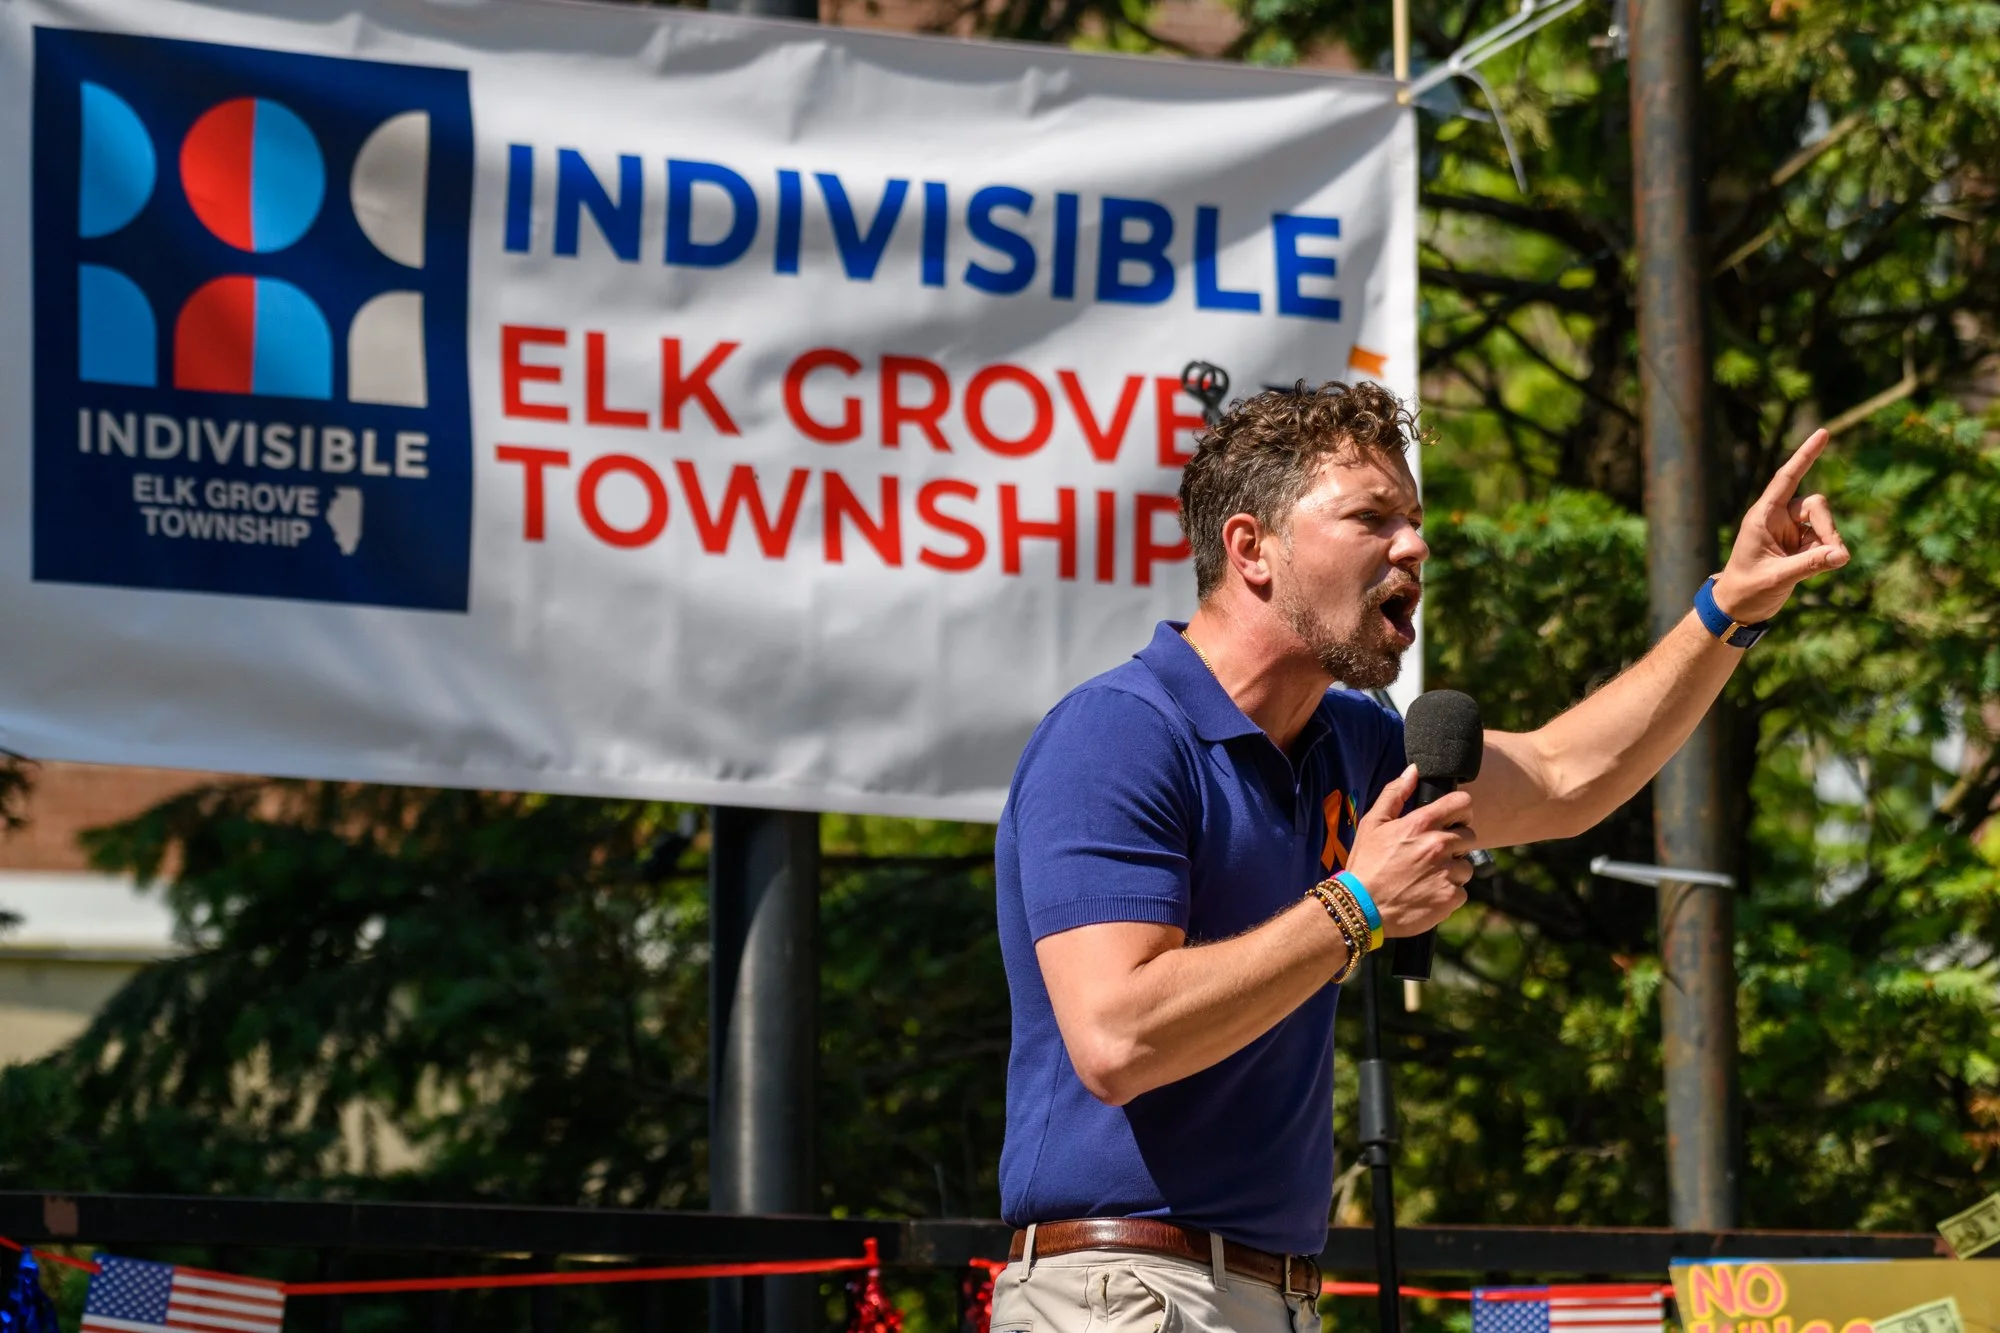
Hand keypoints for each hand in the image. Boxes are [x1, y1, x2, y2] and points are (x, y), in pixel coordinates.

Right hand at [1343, 765, 1474, 937]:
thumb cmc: (1365, 865)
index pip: (1462, 803)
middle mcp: (1438, 845)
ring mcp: (1447, 873)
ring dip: (1452, 871)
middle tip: (1432, 855)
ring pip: (1466, 866)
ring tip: (1427, 878)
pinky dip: (1448, 894)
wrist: (1360, 908)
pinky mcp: (1451, 898)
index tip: (1454, 819)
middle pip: (1469, 836)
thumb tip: (1413, 771)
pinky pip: (1462, 892)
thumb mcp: (1373, 824)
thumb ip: (1395, 794)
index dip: (1461, 810)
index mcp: (1421, 824)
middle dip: (1454, 844)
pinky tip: (1428, 895)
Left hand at [1714, 427, 1850, 623]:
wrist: (1738, 608)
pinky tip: (1821, 568)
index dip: (1804, 456)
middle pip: (1816, 505)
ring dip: (1830, 541)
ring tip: (1827, 565)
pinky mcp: (1801, 545)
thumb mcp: (1777, 577)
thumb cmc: (1747, 589)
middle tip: (1835, 554)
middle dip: (1828, 528)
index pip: (1786, 479)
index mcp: (1763, 516)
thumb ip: (1810, 564)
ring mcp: (1791, 531)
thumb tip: (1842, 555)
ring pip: (1824, 523)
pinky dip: (1829, 553)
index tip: (1823, 433)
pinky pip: (1825, 541)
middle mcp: (1777, 518)